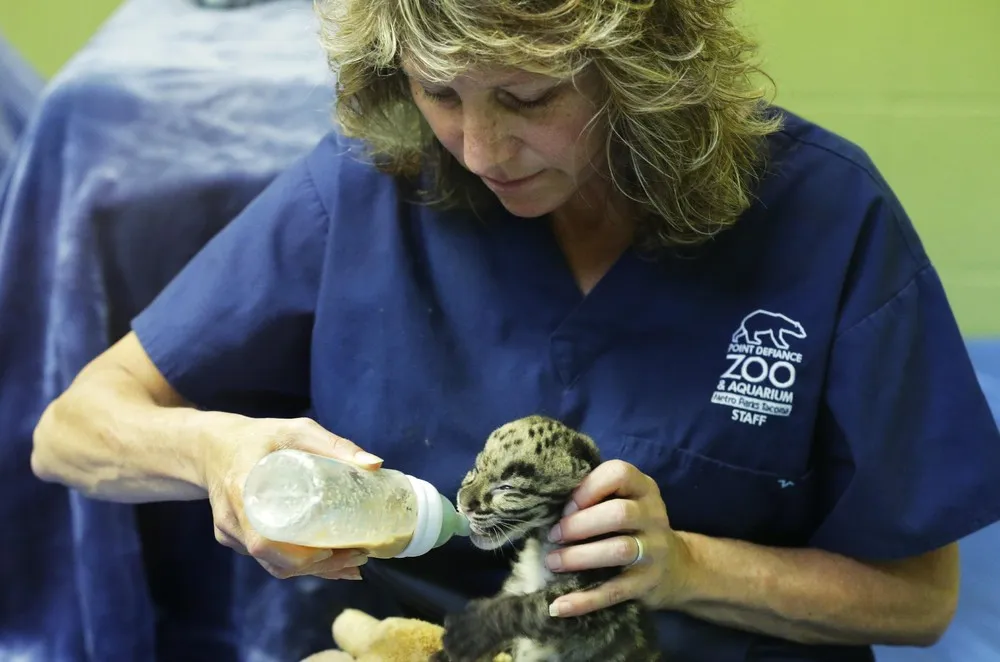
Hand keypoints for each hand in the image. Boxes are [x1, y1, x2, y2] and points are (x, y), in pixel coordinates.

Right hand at [200, 415, 383, 580]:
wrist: (214, 447)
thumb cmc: (258, 436)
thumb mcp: (296, 431)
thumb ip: (333, 445)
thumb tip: (374, 464)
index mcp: (241, 492)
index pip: (263, 541)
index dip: (296, 555)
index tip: (329, 551)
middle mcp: (233, 520)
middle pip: (273, 560)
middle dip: (318, 567)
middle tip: (358, 558)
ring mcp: (231, 533)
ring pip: (272, 565)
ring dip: (312, 570)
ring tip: (352, 563)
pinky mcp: (235, 539)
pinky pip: (268, 558)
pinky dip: (299, 563)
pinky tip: (329, 561)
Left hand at [544, 460, 692, 615]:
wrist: (675, 568)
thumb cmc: (633, 526)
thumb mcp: (625, 500)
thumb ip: (597, 495)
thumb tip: (546, 503)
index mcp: (644, 488)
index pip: (619, 474)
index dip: (588, 488)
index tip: (566, 506)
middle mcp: (654, 516)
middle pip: (619, 514)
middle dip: (579, 524)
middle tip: (553, 535)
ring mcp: (654, 551)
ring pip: (618, 550)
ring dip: (579, 557)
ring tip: (553, 562)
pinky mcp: (647, 584)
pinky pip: (614, 592)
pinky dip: (584, 600)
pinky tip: (558, 606)